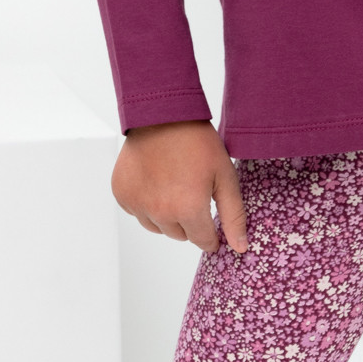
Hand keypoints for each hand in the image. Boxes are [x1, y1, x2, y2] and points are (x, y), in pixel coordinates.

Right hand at [111, 119, 248, 253]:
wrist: (162, 113)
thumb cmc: (196, 141)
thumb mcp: (225, 175)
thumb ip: (233, 215)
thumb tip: (240, 247)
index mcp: (188, 209)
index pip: (203, 241)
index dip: (212, 234)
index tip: (213, 222)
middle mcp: (160, 213)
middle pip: (180, 234)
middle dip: (190, 219)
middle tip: (193, 189)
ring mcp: (138, 204)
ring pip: (158, 227)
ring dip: (167, 214)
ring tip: (174, 183)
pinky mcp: (122, 195)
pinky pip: (138, 212)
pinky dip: (147, 203)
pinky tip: (156, 180)